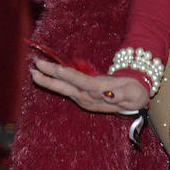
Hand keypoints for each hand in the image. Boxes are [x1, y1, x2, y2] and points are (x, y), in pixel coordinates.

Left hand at [30, 57, 148, 113]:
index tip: (55, 69)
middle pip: (66, 86)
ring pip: (63, 88)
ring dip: (48, 80)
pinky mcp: (82, 97)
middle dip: (49, 78)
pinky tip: (45, 76)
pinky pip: (66, 88)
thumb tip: (109, 94)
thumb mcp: (135, 94)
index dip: (67, 75)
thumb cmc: (135, 93)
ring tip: (34, 71)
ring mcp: (83, 98)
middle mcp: (88, 97)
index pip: (80, 82)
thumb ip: (122, 94)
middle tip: (34, 68)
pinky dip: (54, 81)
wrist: (135, 101)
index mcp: (99, 93)